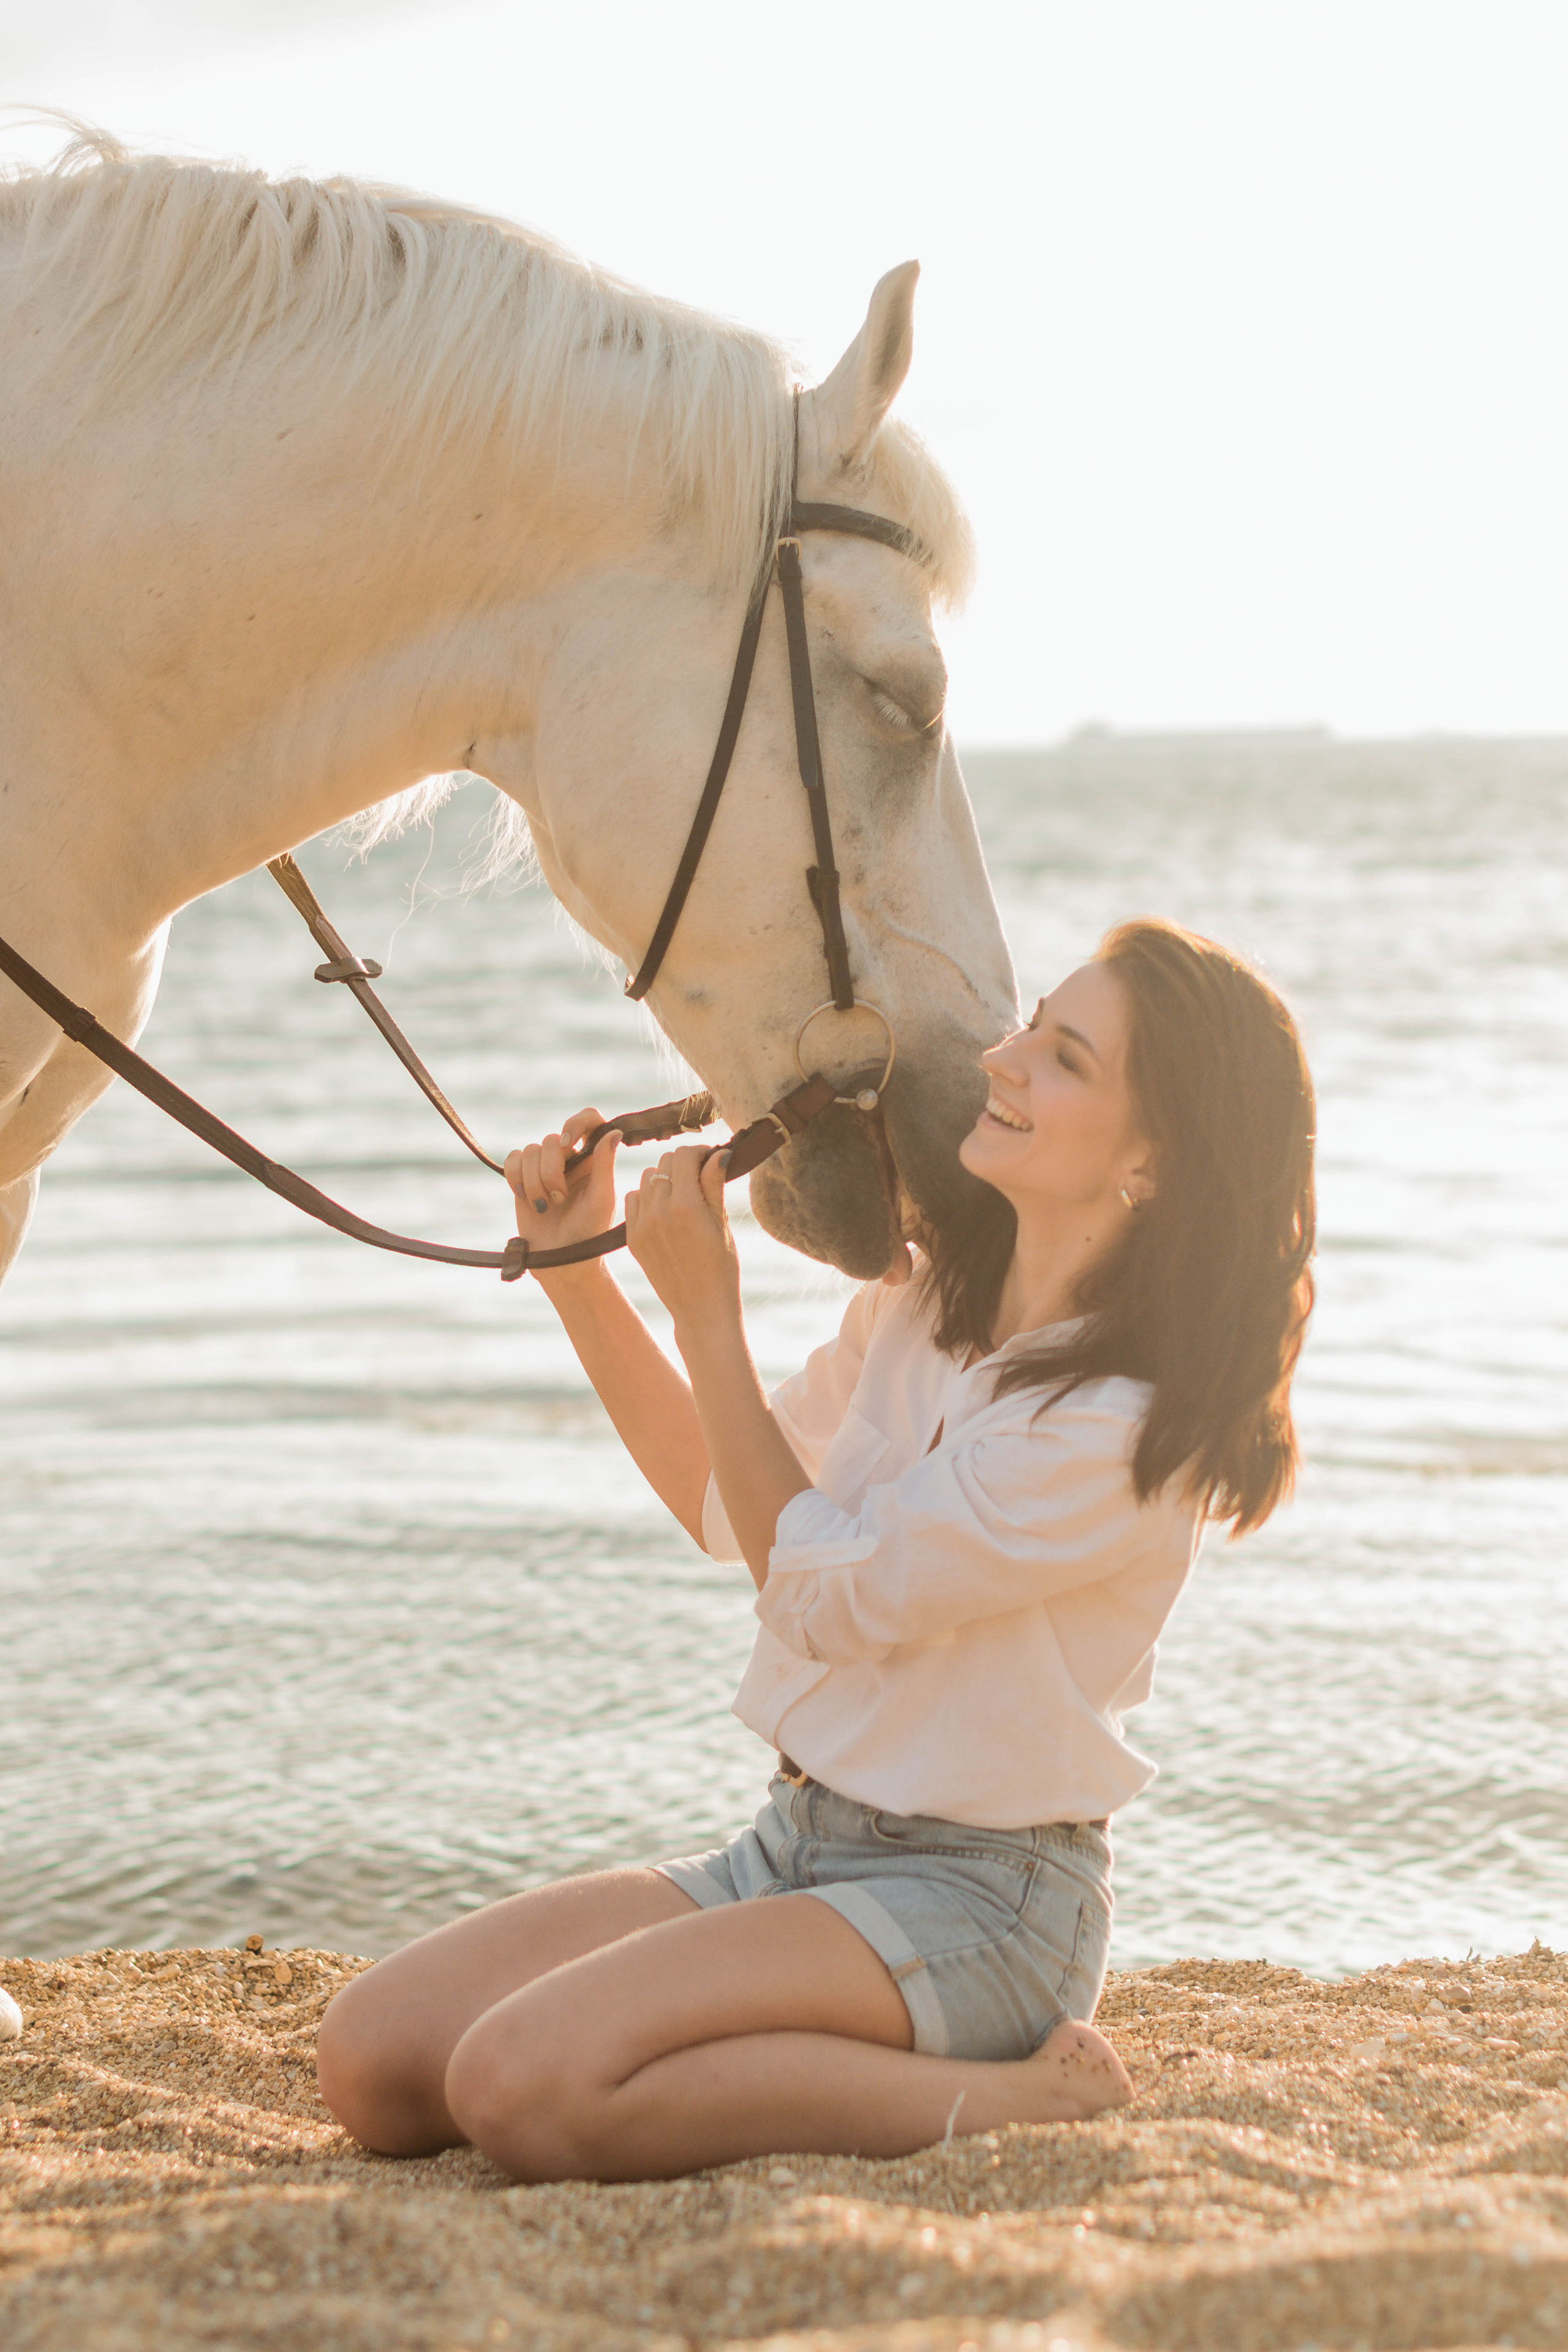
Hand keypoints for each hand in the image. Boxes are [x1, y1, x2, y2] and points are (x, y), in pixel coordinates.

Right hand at [504, 1108, 621, 1279]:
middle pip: (551, 1140)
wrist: (561, 1260)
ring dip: (534, 1182)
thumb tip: (615, 1131)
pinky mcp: (522, 1178)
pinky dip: (516, 1178)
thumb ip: (605, 1165)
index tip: (568, 1142)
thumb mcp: (601, 1200)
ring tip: (546, 1206)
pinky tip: (525, 1198)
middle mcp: (570, 1159)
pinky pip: (513, 1160)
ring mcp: (544, 1167)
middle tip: (559, 1199)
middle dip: (551, 1172)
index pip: (589, 1121)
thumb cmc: (588, 1232)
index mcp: (593, 1159)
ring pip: (530, 1151)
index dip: (576, 1123)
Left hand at [624, 1143, 739, 1338]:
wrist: (700, 1308)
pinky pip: (633, 1199)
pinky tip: (663, 1209)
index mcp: (686, 1205)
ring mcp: (641, 1224)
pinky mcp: (632, 1237)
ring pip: (646, 1177)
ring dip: (664, 1178)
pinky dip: (647, 1197)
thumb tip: (717, 1153)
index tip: (711, 1160)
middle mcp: (658, 1211)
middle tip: (700, 1176)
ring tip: (682, 1194)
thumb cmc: (721, 1267)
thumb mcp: (722, 1223)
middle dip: (683, 1164)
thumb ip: (714, 1185)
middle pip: (665, 1163)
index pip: (684, 1155)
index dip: (700, 1152)